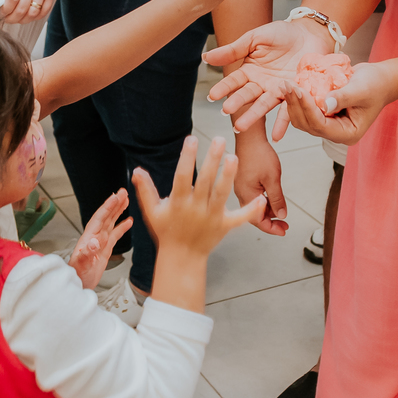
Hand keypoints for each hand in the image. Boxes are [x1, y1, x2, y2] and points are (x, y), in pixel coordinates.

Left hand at [0, 0, 63, 24]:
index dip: (5, 9)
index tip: (2, 12)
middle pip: (21, 9)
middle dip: (12, 18)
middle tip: (8, 18)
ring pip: (33, 13)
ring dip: (24, 20)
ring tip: (18, 19)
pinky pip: (44, 11)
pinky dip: (36, 17)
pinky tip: (30, 16)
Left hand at [68, 188, 132, 289]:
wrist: (77, 285)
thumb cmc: (77, 275)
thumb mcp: (81, 264)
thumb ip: (87, 253)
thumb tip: (94, 242)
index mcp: (88, 237)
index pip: (99, 218)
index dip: (107, 207)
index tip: (115, 196)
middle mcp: (95, 237)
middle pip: (106, 216)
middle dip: (115, 204)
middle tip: (123, 192)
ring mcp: (100, 242)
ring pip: (111, 222)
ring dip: (118, 211)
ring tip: (126, 200)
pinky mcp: (105, 249)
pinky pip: (115, 234)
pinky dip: (122, 227)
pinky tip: (129, 221)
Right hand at [133, 136, 265, 256]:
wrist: (181, 258)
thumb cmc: (166, 232)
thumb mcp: (152, 211)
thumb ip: (145, 190)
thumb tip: (136, 170)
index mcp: (178, 202)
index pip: (182, 175)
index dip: (187, 158)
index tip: (191, 140)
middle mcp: (196, 208)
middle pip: (205, 180)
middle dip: (212, 159)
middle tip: (219, 139)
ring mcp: (211, 217)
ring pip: (222, 194)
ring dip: (229, 175)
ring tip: (234, 157)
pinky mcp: (224, 227)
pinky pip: (240, 218)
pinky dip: (251, 209)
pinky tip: (261, 198)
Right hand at [204, 20, 331, 133]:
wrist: (309, 33)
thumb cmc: (282, 34)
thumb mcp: (255, 38)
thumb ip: (232, 50)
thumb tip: (205, 56)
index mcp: (250, 71)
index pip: (234, 81)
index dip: (223, 87)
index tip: (212, 95)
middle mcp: (262, 84)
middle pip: (247, 95)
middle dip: (236, 103)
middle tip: (226, 111)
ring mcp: (278, 91)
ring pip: (264, 105)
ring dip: (253, 116)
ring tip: (241, 128)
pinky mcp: (296, 94)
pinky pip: (288, 109)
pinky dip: (282, 123)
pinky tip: (276, 136)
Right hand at [232, 129, 287, 235]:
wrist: (249, 137)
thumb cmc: (259, 154)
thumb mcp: (273, 178)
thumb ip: (277, 199)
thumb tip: (281, 215)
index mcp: (246, 195)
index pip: (257, 220)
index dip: (272, 228)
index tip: (283, 230)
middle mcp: (240, 193)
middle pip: (255, 215)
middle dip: (271, 221)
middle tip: (285, 224)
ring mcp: (240, 187)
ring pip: (254, 206)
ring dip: (268, 211)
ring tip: (281, 212)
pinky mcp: (243, 181)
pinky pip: (253, 197)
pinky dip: (263, 202)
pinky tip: (272, 199)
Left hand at [277, 61, 395, 144]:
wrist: (381, 80)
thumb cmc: (376, 84)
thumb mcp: (362, 88)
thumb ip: (344, 97)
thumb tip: (326, 105)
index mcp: (347, 133)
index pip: (321, 125)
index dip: (307, 108)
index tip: (298, 89)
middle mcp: (336, 132)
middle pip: (307, 124)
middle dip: (295, 105)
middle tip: (286, 84)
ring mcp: (329, 124)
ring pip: (302, 119)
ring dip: (293, 102)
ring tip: (286, 83)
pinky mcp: (324, 115)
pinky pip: (305, 110)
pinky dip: (298, 99)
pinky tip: (292, 85)